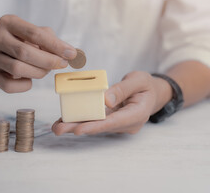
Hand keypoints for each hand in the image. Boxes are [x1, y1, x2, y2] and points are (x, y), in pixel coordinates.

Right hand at [0, 15, 76, 92]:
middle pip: (24, 52)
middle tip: (62, 64)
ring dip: (37, 73)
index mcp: (8, 22)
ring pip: (17, 69)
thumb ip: (52, 41)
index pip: (34, 33)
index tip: (72, 54)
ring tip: (45, 71)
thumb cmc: (20, 42)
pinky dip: (24, 85)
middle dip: (48, 61)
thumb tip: (70, 53)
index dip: (55, 45)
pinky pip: (9, 85)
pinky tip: (29, 79)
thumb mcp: (35, 35)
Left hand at [52, 71, 172, 134]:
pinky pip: (96, 120)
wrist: (152, 93)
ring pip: (96, 125)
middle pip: (101, 127)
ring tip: (57, 126)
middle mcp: (127, 123)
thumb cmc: (146, 85)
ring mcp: (119, 124)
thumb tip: (106, 99)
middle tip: (59, 129)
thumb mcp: (138, 80)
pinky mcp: (112, 121)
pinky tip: (66, 120)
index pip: (114, 122)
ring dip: (76, 125)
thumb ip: (123, 89)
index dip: (95, 126)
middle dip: (79, 128)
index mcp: (137, 114)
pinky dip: (81, 119)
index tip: (79, 129)